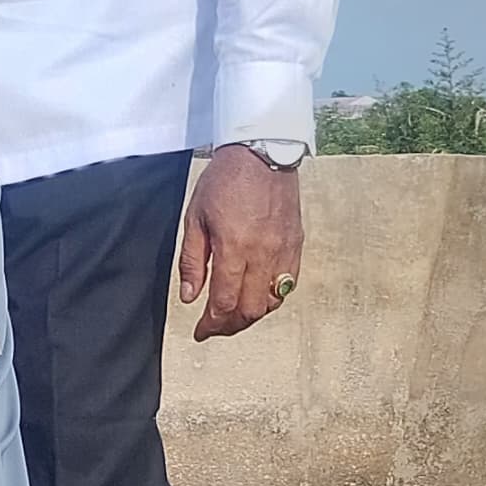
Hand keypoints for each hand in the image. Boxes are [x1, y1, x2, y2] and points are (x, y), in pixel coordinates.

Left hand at [179, 144, 304, 339]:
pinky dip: (271, 298)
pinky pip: (288, 284)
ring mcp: (283, 251)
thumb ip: (193, 262)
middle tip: (214, 328)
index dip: (211, 324)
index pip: (224, 303)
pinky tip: (256, 297)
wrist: (262, 153)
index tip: (200, 331)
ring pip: (271, 302)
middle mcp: (263, 255)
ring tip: (233, 316)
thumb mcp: (196, 219)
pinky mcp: (296, 245)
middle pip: (250, 310)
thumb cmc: (225, 181)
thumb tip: (190, 297)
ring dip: (251, 315)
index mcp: (235, 249)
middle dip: (230, 326)